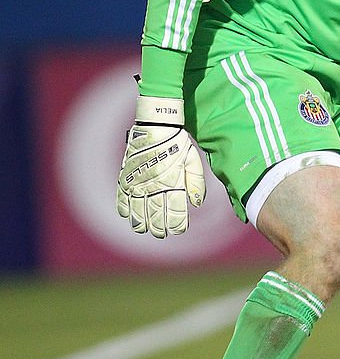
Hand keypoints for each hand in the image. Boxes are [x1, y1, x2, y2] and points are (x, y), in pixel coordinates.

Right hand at [116, 96, 205, 237]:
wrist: (156, 124)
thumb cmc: (177, 142)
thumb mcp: (193, 160)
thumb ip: (196, 183)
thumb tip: (197, 204)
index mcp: (173, 182)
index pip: (175, 212)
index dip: (177, 225)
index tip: (178, 230)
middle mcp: (154, 185)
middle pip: (155, 215)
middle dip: (159, 228)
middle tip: (161, 233)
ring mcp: (138, 181)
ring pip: (137, 210)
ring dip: (141, 223)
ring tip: (145, 230)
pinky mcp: (126, 176)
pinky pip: (122, 197)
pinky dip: (124, 209)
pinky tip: (127, 216)